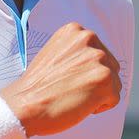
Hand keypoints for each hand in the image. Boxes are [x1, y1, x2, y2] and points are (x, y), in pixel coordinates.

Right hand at [0, 21, 121, 136]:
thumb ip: (77, 52)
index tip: (65, 78)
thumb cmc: (37, 86)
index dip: (84, 72)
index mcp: (76, 30)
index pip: (98, 53)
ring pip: (114, 83)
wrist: (24, 104)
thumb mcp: (56, 55)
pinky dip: (99, 108)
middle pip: (111, 66)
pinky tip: (78, 104)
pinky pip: (114, 99)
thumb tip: (98, 60)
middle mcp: (89, 38)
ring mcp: (99, 58)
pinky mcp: (105, 79)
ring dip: (97, 95)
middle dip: (94, 82)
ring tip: (72, 96)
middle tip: (69, 89)